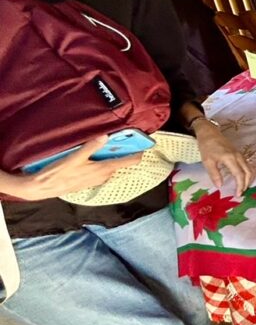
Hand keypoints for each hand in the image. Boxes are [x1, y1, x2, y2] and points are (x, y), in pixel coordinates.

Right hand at [2, 137, 141, 200]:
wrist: (42, 187)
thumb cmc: (57, 173)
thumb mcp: (74, 158)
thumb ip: (90, 147)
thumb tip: (105, 136)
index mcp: (102, 170)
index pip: (127, 162)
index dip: (137, 154)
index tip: (145, 146)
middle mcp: (102, 176)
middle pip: (119, 164)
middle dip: (125, 154)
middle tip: (128, 142)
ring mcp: (95, 180)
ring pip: (110, 168)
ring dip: (113, 159)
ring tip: (113, 147)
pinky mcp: (87, 181)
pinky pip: (101, 171)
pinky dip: (103, 164)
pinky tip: (96, 158)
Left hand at [193, 121, 252, 194]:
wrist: (209, 132)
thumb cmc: (207, 146)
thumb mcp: (207, 161)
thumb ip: (214, 174)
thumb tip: (220, 186)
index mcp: (230, 159)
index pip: (239, 175)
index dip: (240, 186)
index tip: (237, 194)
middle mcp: (238, 157)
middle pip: (248, 172)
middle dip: (246, 184)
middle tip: (241, 193)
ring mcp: (239, 154)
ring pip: (249, 168)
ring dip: (248, 179)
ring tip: (243, 187)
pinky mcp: (238, 153)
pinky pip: (247, 165)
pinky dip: (247, 173)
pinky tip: (242, 178)